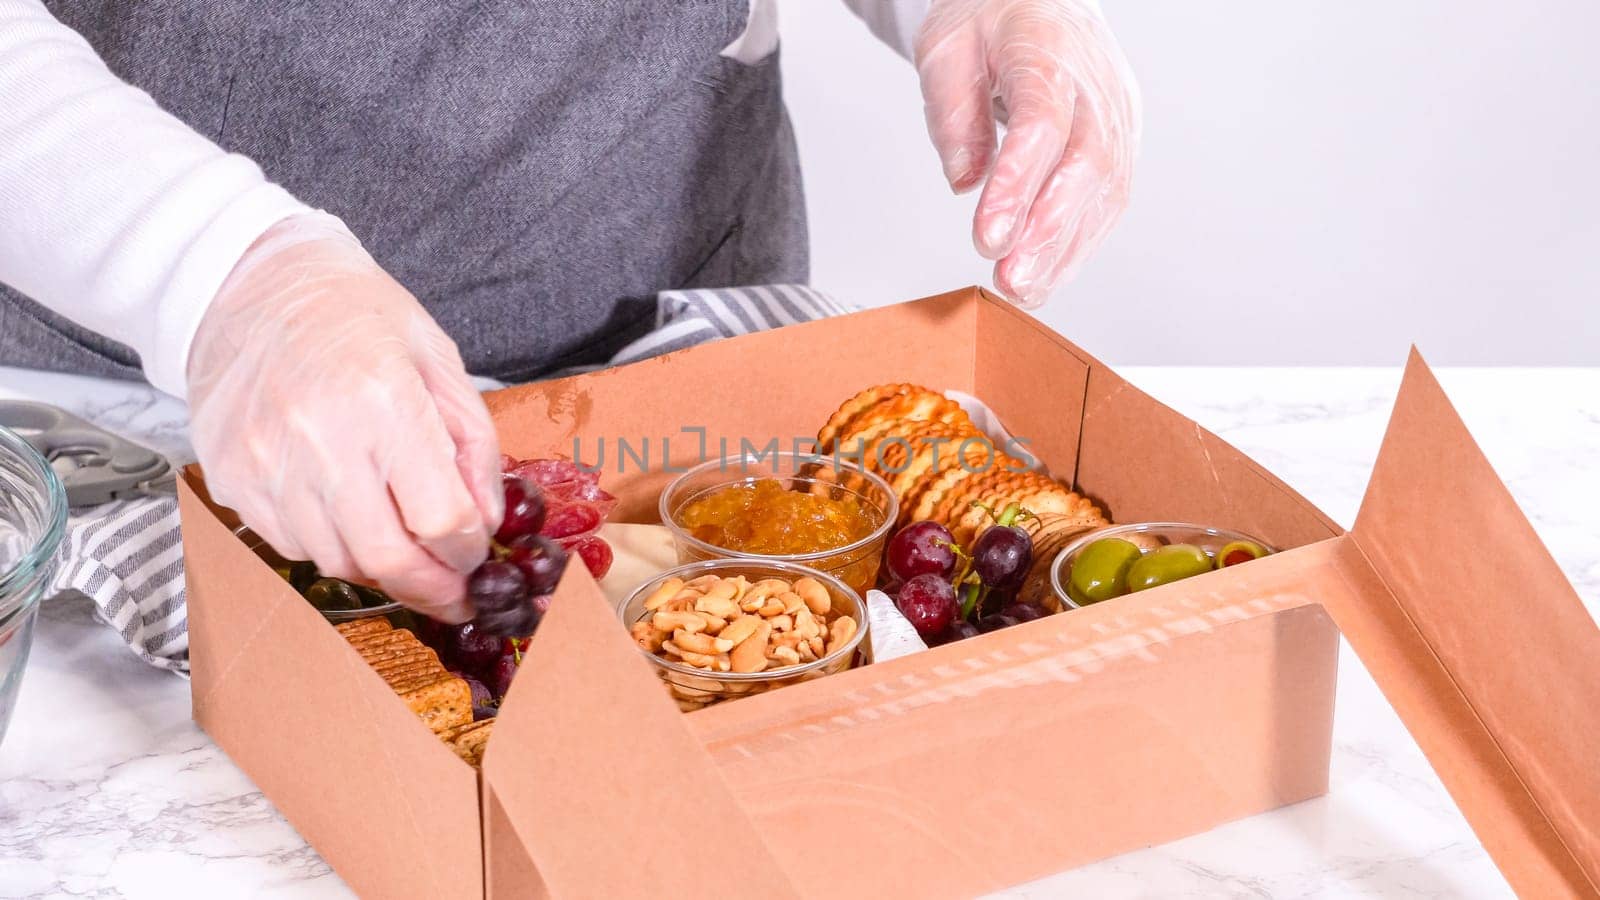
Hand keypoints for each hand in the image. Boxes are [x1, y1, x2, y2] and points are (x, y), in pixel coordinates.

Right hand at [187, 213, 502, 621]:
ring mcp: (268, 466)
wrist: (251, 284)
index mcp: (385, 403)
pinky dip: (330, 546)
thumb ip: (472, 444)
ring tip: (402, 546)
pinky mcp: (231, 480)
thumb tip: (487, 521)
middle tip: (453, 594)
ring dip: (381, 568)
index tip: (477, 556)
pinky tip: (347, 516)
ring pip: (338, 561)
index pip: (441, 518)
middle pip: (387, 558)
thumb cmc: (354, 314)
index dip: (468, 552)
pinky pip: (291, 546)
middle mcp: (322, 441)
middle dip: (432, 588)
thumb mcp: (438, 359)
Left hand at [915, 0, 1139, 306]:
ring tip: (1023, 289)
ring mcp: (1118, 113)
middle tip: (1010, 279)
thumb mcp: (946, 47)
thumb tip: (965, 181)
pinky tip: (1046, 273)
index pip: (1043, 125)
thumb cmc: (989, 19)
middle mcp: (1096, 84)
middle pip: (1086, 165)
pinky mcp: (1122, 140)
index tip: (987, 237)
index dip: (1017, 186)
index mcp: (1049, 50)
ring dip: (1064, 250)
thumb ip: (952, 112)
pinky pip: (1109, 199)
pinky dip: (1078, 242)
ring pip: (1106, 191)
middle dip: (1047, 232)